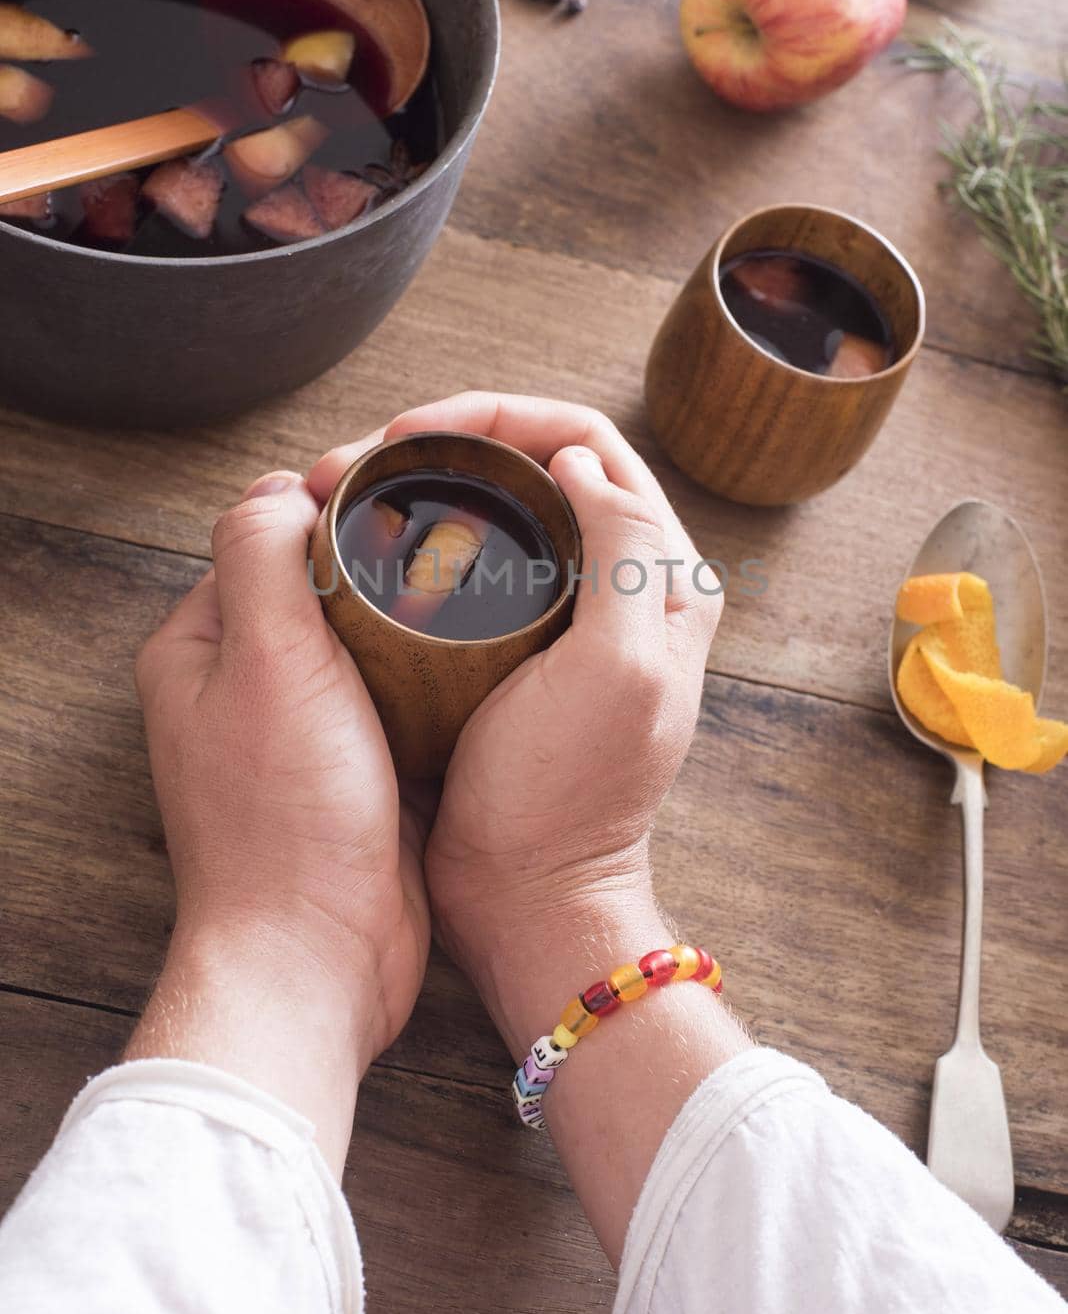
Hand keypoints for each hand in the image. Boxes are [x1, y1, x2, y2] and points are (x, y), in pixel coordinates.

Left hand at [130, 463, 429, 1171]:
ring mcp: (302, 732)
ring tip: (480, 584)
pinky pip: (399, 699)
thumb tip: (287, 488)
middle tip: (455, 532)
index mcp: (199, 648)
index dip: (328, 501)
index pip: (262, 536)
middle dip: (381, 558)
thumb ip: (261, 555)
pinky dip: (434, 676)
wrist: (319, 954)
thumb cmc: (284, 815)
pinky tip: (485, 657)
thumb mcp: (265, 659)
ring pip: (366, 641)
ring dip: (414, 618)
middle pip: (318, 586)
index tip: (401, 485)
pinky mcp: (357, 771)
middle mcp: (243, 686)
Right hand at [307, 392, 720, 997]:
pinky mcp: (510, 652)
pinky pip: (470, 566)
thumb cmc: (569, 795)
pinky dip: (420, 540)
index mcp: (664, 576)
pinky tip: (369, 547)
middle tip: (362, 455)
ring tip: (352, 488)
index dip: (500, 417)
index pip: (587, 443)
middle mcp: (621, 585)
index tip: (414, 433)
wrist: (526, 896)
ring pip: (499, 510)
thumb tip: (577, 461)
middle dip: (451, 439)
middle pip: (537, 465)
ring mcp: (564, 618)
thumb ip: (626, 552)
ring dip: (429, 484)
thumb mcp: (618, 670)